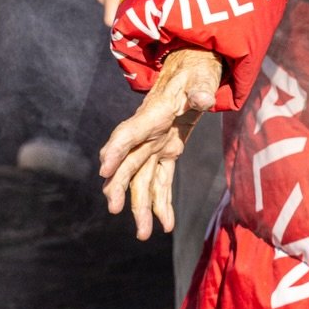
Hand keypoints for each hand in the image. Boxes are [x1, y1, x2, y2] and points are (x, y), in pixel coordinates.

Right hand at [100, 48, 222, 239]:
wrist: (193, 74)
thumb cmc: (194, 74)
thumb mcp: (200, 78)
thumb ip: (201, 89)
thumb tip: (205, 98)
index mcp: (152, 115)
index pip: (128, 133)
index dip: (115, 150)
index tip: (103, 170)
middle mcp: (147, 135)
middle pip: (128, 164)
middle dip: (119, 187)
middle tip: (114, 208)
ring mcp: (154, 146)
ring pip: (142, 181)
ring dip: (142, 208)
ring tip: (145, 235)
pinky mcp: (166, 154)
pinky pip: (161, 182)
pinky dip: (163, 203)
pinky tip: (167, 225)